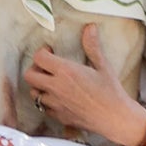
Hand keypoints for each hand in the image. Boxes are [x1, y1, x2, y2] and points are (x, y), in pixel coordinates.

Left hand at [22, 25, 145, 145]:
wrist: (116, 118)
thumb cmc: (111, 92)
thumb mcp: (103, 66)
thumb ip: (92, 46)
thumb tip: (90, 28)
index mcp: (66, 72)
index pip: (39, 58)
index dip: (42, 52)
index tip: (50, 51)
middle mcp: (56, 87)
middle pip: (29, 75)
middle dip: (35, 69)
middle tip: (46, 67)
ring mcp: (55, 104)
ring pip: (33, 93)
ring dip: (38, 86)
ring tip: (51, 82)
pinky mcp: (58, 117)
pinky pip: (43, 107)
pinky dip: (46, 102)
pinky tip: (57, 98)